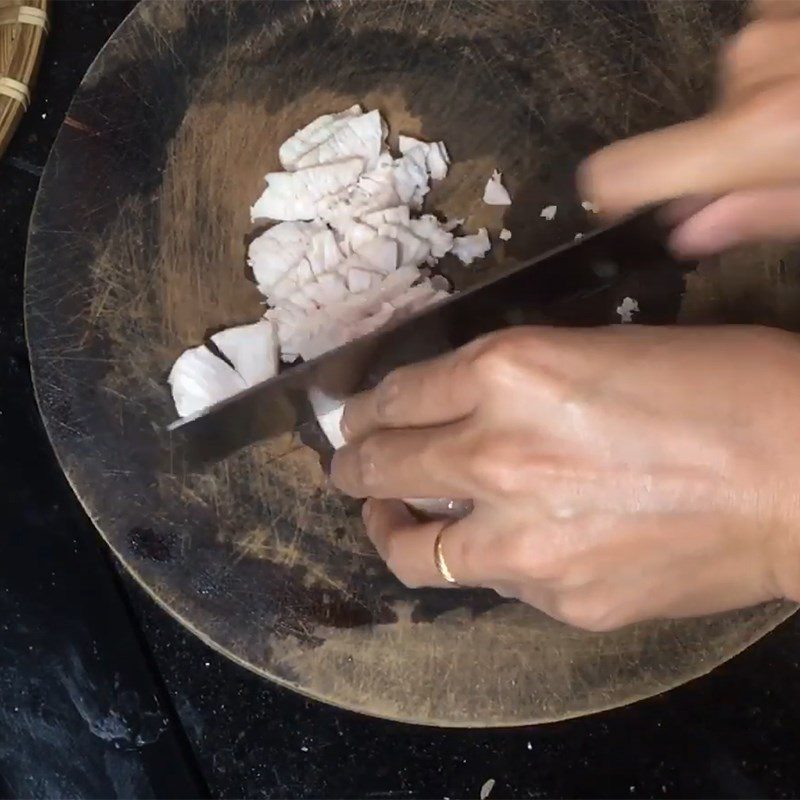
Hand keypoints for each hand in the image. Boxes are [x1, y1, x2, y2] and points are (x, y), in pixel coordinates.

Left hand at [331, 326, 799, 630]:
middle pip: (380, 464)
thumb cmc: (722, 386)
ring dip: (388, 525)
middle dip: (354, 462)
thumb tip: (457, 406)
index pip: (397, 394)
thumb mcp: (597, 349)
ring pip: (411, 546)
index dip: (368, 405)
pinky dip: (480, 558)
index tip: (356, 414)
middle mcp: (497, 454)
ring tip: (386, 516)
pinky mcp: (560, 600)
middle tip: (348, 464)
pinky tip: (497, 545)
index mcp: (509, 371)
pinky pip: (490, 580)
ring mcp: (522, 539)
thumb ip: (514, 380)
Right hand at [580, 0, 799, 255]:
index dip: (608, 194)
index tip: (612, 204)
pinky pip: (761, 33)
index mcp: (758, 133)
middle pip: (698, 129)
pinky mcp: (781, 2)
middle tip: (782, 158)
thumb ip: (754, 217)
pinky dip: (780, 56)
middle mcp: (750, 69)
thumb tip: (688, 233)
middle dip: (730, 148)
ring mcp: (768, 23)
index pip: (620, 173)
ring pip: (734, 80)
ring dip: (762, 101)